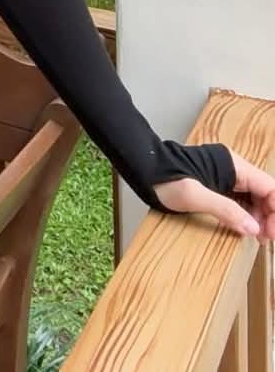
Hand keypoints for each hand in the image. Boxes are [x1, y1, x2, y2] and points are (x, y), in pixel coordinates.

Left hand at [153, 149, 274, 240]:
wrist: (142, 168)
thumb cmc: (165, 178)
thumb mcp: (195, 196)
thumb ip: (226, 211)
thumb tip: (254, 229)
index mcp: (233, 165)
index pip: (269, 187)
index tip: (271, 234)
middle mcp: (233, 167)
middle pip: (263, 192)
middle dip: (268, 215)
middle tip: (264, 239)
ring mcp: (224, 175)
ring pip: (253, 196)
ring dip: (258, 216)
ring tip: (256, 237)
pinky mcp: (216, 184)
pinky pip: (240, 199)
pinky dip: (246, 214)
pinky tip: (243, 228)